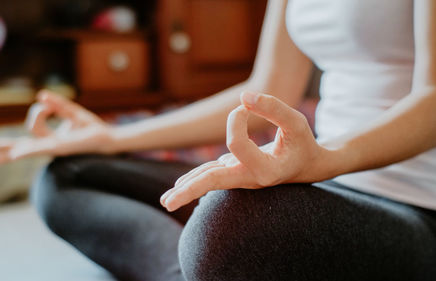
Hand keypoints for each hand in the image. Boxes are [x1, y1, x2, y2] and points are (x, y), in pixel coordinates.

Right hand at [0, 90, 114, 164]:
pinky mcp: (60, 148)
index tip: (47, 103)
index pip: (33, 127)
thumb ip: (56, 104)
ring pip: (27, 148)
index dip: (37, 111)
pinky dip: (25, 151)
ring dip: (11, 149)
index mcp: (52, 138)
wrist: (109, 138)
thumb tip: (40, 96)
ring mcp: (53, 148)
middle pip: (22, 146)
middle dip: (5, 147)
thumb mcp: (72, 112)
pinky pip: (39, 149)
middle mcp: (50, 145)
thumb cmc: (92, 127)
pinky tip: (13, 155)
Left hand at [160, 91, 333, 211]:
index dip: (236, 119)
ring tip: (165, 201)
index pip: (236, 144)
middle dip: (189, 190)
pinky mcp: (236, 174)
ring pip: (209, 182)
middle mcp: (250, 179)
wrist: (308, 166)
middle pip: (214, 183)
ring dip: (186, 189)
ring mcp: (241, 179)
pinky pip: (212, 176)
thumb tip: (243, 97)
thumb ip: (273, 108)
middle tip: (166, 203)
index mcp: (266, 171)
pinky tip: (178, 187)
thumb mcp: (296, 122)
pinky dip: (196, 179)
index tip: (246, 105)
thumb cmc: (303, 143)